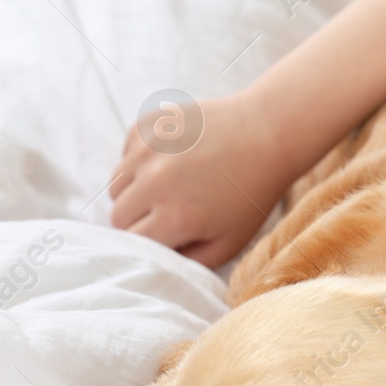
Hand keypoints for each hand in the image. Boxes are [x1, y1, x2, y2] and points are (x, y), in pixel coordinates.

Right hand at [108, 90, 297, 269]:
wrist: (269, 134)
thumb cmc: (252, 193)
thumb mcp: (231, 242)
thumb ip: (190, 261)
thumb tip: (157, 261)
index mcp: (174, 217)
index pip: (132, 242)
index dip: (148, 242)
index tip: (166, 236)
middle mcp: (154, 182)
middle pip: (118, 215)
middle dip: (138, 219)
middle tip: (169, 211)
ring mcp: (147, 149)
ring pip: (116, 184)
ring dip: (135, 190)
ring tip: (171, 186)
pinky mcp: (146, 124)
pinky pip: (125, 154)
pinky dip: (140, 161)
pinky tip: (173, 160)